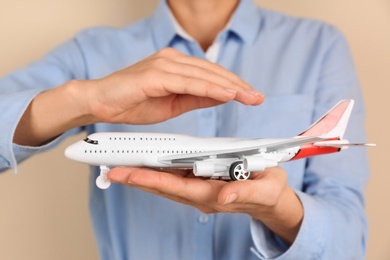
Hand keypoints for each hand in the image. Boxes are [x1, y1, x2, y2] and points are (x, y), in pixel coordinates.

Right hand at [14, 48, 263, 145]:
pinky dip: (209, 88)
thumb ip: (197, 98)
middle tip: (258, 97)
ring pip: (204, 75)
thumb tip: (222, 96)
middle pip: (213, 72)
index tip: (251, 95)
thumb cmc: (133, 102)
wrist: (101, 101)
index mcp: (176, 66)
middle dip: (238, 85)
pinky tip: (227, 94)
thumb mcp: (173, 103)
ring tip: (249, 96)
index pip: (211, 74)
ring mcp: (164, 65)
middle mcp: (172, 60)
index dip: (233, 85)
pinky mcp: (155, 74)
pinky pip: (189, 82)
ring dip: (229, 86)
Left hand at [108, 166, 302, 244]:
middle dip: (138, 178)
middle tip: (112, 170)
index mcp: (214, 195)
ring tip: (121, 166)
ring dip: (143, 176)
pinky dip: (157, 174)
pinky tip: (145, 166)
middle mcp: (201, 196)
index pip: (178, 188)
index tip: (131, 173)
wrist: (272, 200)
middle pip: (164, 187)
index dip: (154, 180)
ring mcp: (199, 191)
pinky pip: (174, 180)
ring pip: (166, 184)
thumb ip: (245, 192)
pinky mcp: (201, 185)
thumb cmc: (270, 192)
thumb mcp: (265, 190)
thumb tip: (223, 195)